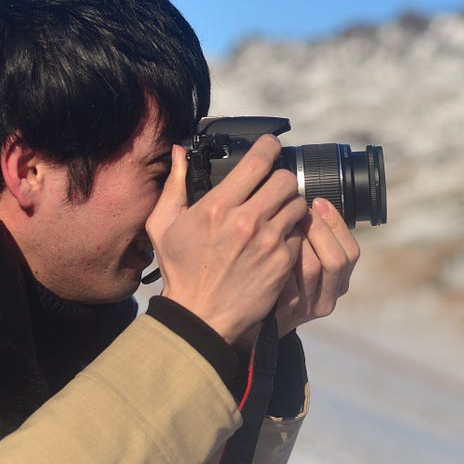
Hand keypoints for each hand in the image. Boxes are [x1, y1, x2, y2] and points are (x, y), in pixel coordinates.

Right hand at [146, 135, 306, 344]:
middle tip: (274, 187)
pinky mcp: (282, 261)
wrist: (200, 316)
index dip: (269, 147)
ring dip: (290, 206)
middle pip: (286, 180)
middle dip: (281, 179)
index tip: (271, 146)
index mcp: (218, 206)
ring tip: (277, 214)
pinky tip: (278, 240)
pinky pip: (299, 234)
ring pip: (298, 205)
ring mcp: (268, 242)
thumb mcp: (164, 226)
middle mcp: (247, 220)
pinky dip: (292, 234)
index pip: (258, 161)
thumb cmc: (181, 270)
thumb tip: (179, 152)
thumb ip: (174, 185)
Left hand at [264, 196, 360, 338]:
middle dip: (318, 229)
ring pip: (313, 268)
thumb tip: (311, 201)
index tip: (318, 202)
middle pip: (336, 260)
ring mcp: (306, 308)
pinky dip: (276, 259)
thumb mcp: (304, 263)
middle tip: (297, 210)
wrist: (251, 321)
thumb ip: (313, 240)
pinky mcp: (283, 313)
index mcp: (338, 283)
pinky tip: (264, 247)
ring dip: (297, 240)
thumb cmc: (277, 281)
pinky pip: (285, 280)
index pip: (350, 252)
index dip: (336, 224)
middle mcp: (327, 298)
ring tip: (280, 224)